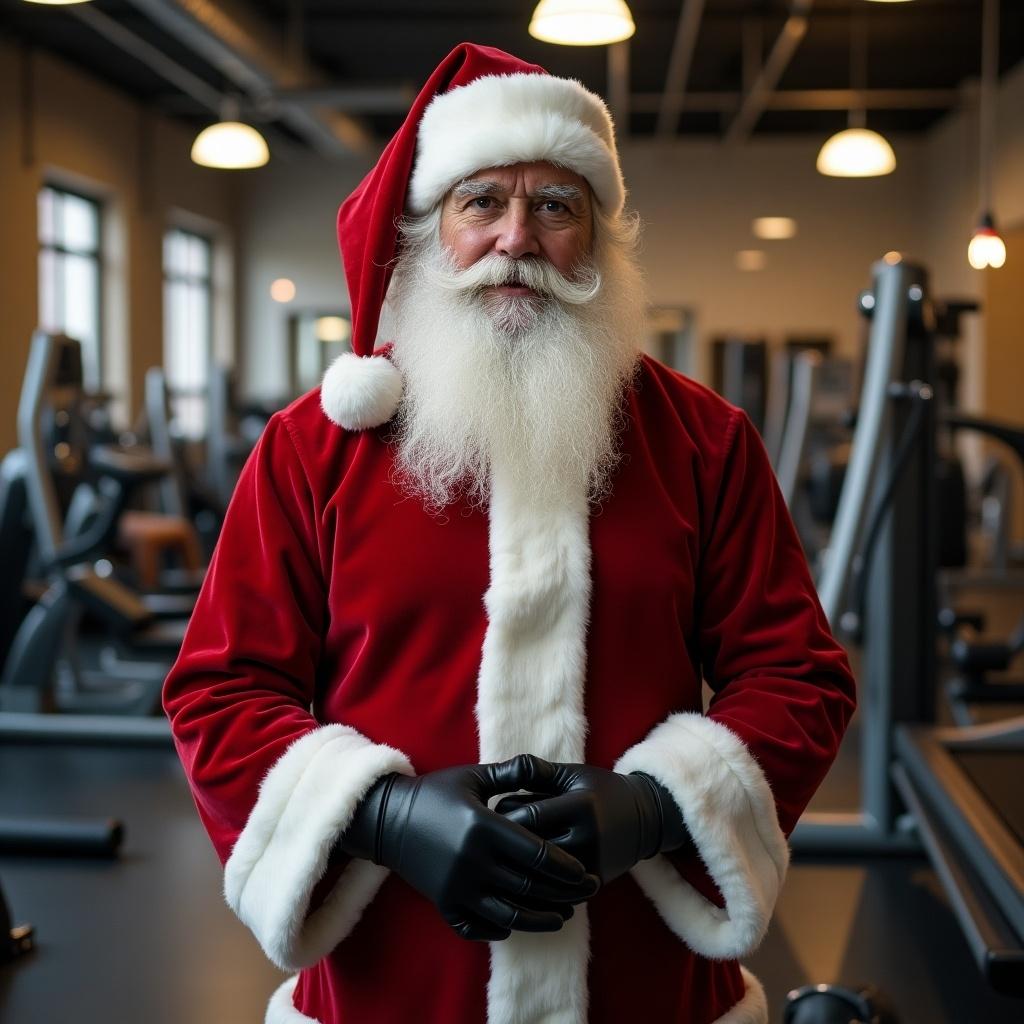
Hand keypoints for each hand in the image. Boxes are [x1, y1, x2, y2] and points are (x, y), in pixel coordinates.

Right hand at [340, 755, 599, 941]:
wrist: (389, 819)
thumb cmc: (437, 792)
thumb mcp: (474, 777)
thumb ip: (512, 773)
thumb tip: (546, 766)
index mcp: (483, 827)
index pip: (536, 853)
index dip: (565, 866)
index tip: (584, 871)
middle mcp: (472, 862)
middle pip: (530, 886)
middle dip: (564, 892)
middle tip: (589, 892)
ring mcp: (457, 887)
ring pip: (511, 914)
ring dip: (542, 918)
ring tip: (564, 915)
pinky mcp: (444, 904)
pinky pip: (480, 927)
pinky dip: (503, 929)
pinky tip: (520, 923)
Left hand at [496, 762, 691, 885]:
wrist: (643, 819)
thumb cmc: (599, 790)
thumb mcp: (572, 774)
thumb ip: (537, 772)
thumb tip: (499, 771)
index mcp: (579, 806)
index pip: (529, 817)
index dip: (501, 819)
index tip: (483, 818)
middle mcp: (588, 838)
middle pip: (532, 851)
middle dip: (503, 849)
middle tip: (481, 846)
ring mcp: (592, 865)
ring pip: (541, 879)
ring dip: (514, 876)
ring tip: (493, 867)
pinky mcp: (594, 885)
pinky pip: (556, 895)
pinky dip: (534, 894)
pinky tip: (514, 887)